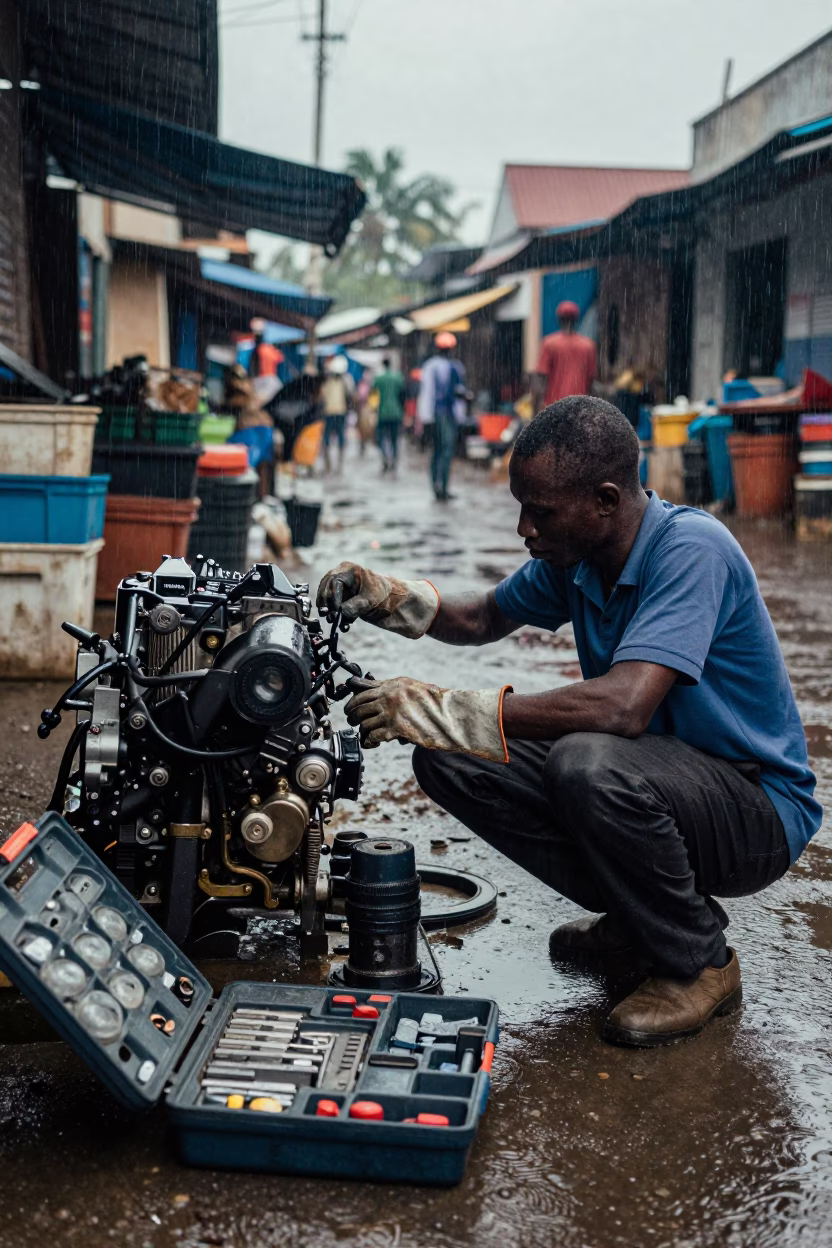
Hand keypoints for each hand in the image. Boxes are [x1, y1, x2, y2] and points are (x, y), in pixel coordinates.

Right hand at [315, 565, 439, 637]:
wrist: (394, 602)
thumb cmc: (384, 595)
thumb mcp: (370, 600)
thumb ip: (355, 606)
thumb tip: (342, 612)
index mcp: (349, 570)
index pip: (334, 582)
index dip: (332, 597)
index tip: (334, 610)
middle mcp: (342, 576)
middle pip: (326, 588)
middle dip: (326, 602)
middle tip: (327, 616)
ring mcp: (342, 587)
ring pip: (328, 597)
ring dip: (330, 610)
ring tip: (334, 622)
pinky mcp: (344, 598)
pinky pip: (335, 606)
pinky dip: (338, 616)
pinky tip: (345, 626)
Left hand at [344, 676, 510, 761]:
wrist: (451, 715)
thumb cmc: (435, 703)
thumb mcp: (412, 688)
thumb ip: (393, 688)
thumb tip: (374, 689)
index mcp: (393, 685)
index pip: (362, 692)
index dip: (352, 703)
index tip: (350, 709)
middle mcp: (389, 696)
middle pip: (359, 707)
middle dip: (353, 717)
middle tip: (354, 723)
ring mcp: (392, 712)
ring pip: (364, 723)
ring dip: (363, 731)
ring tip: (367, 736)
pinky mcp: (396, 728)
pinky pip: (373, 735)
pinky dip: (369, 741)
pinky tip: (372, 743)